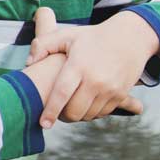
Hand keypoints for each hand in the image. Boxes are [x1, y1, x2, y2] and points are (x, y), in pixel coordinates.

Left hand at [26, 8, 157, 127]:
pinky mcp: (121, 94)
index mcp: (79, 65)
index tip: (43, 123)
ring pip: (88, 115)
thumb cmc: (93, 36)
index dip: (50, 111)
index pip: (61, 94)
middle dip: (62, 116)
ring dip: (77, 115)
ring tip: (70, 106)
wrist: (130, 37)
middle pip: (74, 111)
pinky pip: (102, 113)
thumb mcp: (66, 35)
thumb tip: (29, 63)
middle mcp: (96, 79)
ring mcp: (110, 89)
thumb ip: (42, 45)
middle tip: (56, 111)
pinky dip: (91, 113)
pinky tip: (85, 103)